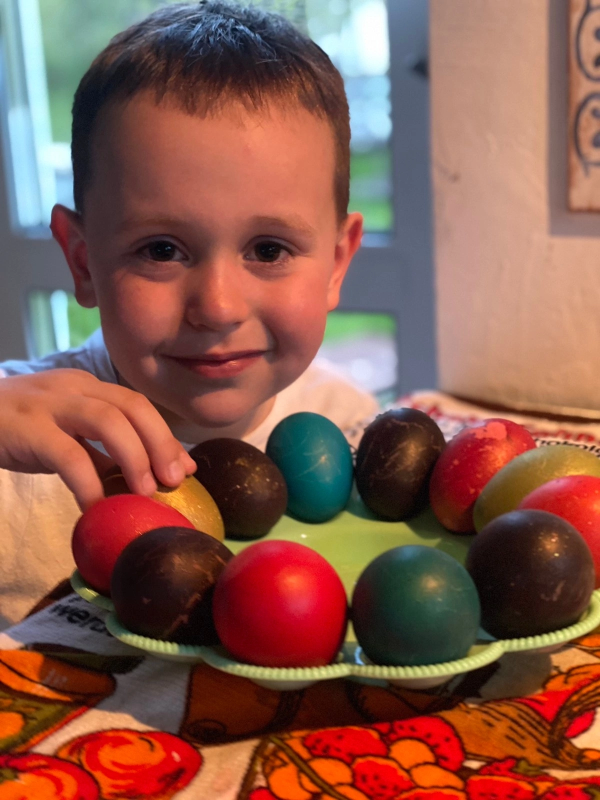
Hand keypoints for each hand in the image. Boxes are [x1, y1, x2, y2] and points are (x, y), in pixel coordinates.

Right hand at [0, 369, 196, 509]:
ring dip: (134, 457)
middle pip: (132, 407)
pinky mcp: (27, 428)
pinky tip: (96, 507)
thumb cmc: (18, 429)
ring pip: (107, 421)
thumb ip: (101, 452)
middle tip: (174, 481)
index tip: (187, 469)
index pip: (138, 405)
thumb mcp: (65, 435)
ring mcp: (50, 404)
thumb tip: (144, 480)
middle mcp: (75, 388)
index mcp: (88, 387)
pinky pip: (67, 455)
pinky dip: (89, 483)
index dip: (166, 436)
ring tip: (146, 492)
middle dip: (160, 444)